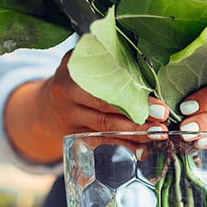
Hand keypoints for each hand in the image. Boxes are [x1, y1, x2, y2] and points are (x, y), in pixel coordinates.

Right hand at [5, 51, 167, 164]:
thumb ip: (106, 57)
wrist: (44, 107)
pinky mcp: (74, 138)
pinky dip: (124, 146)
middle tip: (162, 121)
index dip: (131, 94)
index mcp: (71, 72)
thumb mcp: (82, 60)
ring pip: (105, 128)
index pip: (103, 85)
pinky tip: (143, 150)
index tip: (157, 103)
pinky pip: (102, 143)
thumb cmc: (74, 78)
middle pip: (105, 109)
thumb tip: (148, 57)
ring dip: (135, 133)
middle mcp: (66, 96)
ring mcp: (69, 119)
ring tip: (158, 134)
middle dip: (137, 117)